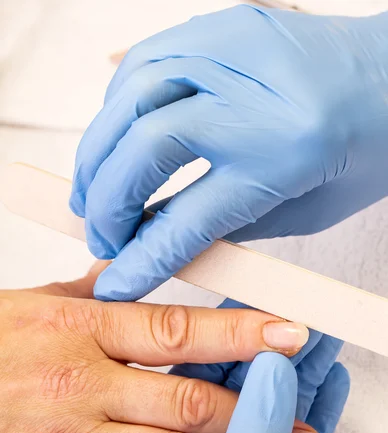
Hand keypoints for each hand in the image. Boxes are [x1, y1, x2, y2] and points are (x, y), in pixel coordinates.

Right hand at [0, 269, 319, 432]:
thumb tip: (124, 271)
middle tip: (304, 426)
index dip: (240, 335)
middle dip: (260, 417)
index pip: (177, 328)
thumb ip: (82, 293)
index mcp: (79, 330)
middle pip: (190, 398)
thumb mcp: (25, 308)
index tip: (287, 336)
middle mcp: (82, 383)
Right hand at [69, 6, 387, 300]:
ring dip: (98, 151)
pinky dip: (116, 106)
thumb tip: (157, 242)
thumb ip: (225, 227)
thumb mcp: (302, 211)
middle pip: (144, 149)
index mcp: (287, 154)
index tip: (116, 280)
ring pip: (131, 98)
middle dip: (106, 202)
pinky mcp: (221, 27)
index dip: (141, 256)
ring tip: (94, 192)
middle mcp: (255, 95)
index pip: (188, 218)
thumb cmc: (362, 149)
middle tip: (100, 233)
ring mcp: (233, 49)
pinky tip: (115, 139)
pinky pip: (145, 61)